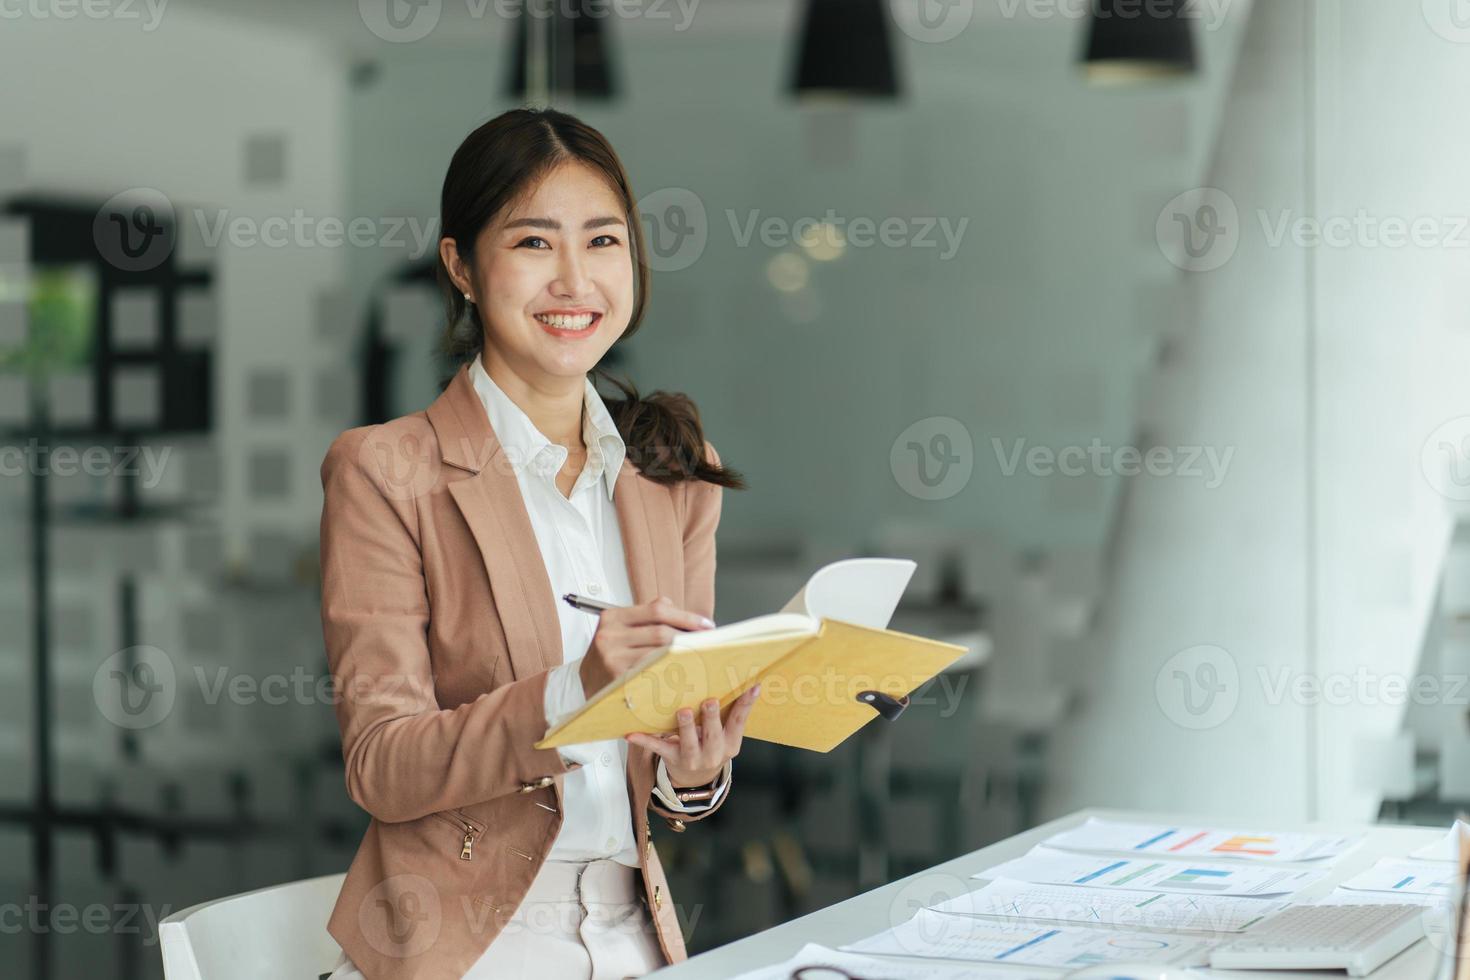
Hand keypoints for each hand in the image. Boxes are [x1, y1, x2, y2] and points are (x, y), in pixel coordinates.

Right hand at [579, 596, 713, 696]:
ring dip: (685, 656)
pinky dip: (672, 672)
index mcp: (613, 617)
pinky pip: (653, 674)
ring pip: (660, 653)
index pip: (657, 609)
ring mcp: (612, 658)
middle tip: (709, 644)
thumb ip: (649, 619)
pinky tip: (685, 673)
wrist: (581, 687)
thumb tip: (688, 619)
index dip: (686, 616)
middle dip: (690, 637)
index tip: (706, 625)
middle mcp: (609, 635)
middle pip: (662, 632)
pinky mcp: (617, 680)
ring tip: (701, 657)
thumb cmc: (609, 658)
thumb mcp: (620, 631)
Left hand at [626, 684, 759, 786]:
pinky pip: (658, 748)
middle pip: (713, 736)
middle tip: (710, 701)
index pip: (739, 721)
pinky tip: (631, 734)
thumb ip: (729, 711)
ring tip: (683, 712)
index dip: (746, 704)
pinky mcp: (672, 758)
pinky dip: (644, 740)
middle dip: (711, 718)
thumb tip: (744, 678)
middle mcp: (714, 754)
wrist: (696, 778)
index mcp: (730, 743)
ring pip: (688, 744)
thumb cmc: (711, 743)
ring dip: (686, 728)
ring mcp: (692, 758)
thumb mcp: (725, 733)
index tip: (752, 686)